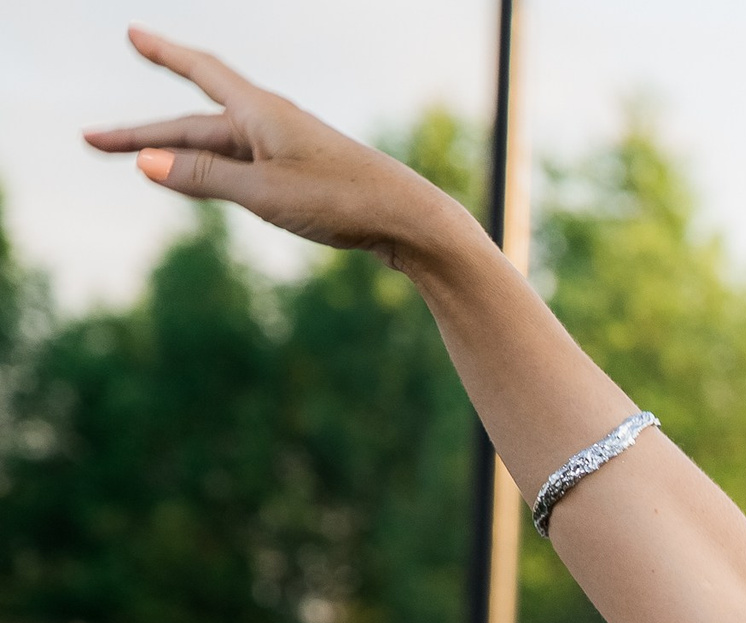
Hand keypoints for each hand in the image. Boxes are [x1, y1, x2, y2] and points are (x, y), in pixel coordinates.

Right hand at [81, 29, 463, 267]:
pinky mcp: (301, 177)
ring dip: (171, 155)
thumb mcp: (264, 193)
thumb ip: (203, 178)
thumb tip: (144, 164)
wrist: (410, 221)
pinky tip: (194, 181)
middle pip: (193, 125)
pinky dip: (208, 171)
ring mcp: (286, 150)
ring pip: (215, 149)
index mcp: (262, 113)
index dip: (164, 53)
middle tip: (91, 139)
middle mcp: (271, 124)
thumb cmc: (342, 202)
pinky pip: (240, 167)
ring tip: (130, 161)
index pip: (200, 72)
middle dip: (142, 134)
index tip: (133, 33)